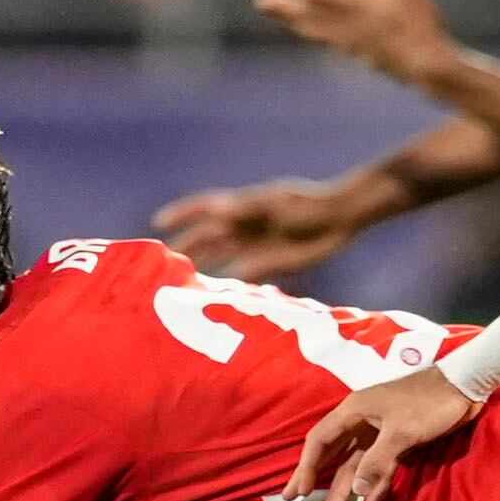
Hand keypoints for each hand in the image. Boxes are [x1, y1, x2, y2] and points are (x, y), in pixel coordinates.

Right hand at [151, 180, 358, 279]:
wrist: (340, 218)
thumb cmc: (307, 204)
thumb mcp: (274, 203)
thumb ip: (244, 208)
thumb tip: (216, 211)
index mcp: (243, 207)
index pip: (205, 208)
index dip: (182, 213)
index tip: (159, 223)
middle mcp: (245, 227)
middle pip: (209, 238)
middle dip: (187, 247)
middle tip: (164, 263)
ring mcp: (257, 246)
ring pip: (223, 258)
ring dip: (205, 267)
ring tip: (183, 281)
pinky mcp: (272, 264)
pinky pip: (245, 276)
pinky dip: (231, 285)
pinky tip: (218, 297)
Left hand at [254, 0, 449, 85]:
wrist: (428, 69)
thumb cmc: (417, 25)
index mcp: (354, 7)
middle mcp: (346, 27)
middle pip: (308, 16)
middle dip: (283, 8)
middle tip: (259, 2)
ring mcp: (352, 45)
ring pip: (317, 32)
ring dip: (296, 24)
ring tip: (283, 19)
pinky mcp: (363, 57)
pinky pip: (332, 44)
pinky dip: (318, 36)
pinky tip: (320, 37)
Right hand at [284, 366, 474, 500]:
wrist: (465, 388)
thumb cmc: (429, 403)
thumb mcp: (402, 432)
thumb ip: (377, 461)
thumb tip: (355, 489)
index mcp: (355, 411)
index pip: (321, 440)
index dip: (306, 466)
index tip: (297, 491)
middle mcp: (362, 422)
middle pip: (333, 455)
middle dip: (316, 480)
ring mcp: (380, 434)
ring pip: (355, 466)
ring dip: (345, 491)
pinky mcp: (398, 443)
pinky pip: (379, 469)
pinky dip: (374, 489)